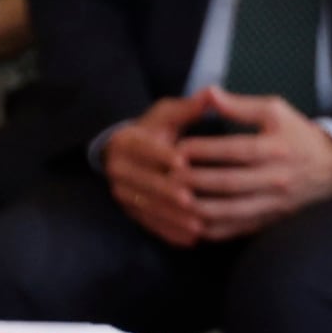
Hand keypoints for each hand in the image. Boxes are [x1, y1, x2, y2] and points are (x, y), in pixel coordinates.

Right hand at [99, 96, 215, 247]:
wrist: (128, 154)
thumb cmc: (155, 131)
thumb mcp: (168, 115)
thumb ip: (190, 108)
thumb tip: (213, 93)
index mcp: (127, 141)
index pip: (144, 148)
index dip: (162, 155)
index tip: (182, 162)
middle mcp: (118, 168)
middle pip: (145, 181)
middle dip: (168, 192)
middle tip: (192, 200)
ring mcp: (122, 192)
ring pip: (147, 206)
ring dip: (172, 217)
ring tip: (197, 225)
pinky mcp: (130, 211)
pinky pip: (149, 224)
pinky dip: (170, 232)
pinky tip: (191, 239)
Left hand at [178, 90, 331, 239]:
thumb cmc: (298, 134)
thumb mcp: (275, 111)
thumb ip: (240, 105)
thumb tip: (209, 93)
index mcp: (276, 148)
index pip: (236, 151)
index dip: (205, 151)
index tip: (178, 149)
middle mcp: (276, 178)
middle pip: (231, 184)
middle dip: (196, 182)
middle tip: (168, 178)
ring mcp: (275, 202)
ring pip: (234, 211)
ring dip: (202, 209)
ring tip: (176, 202)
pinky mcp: (272, 218)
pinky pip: (241, 228)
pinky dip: (217, 229)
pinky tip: (194, 225)